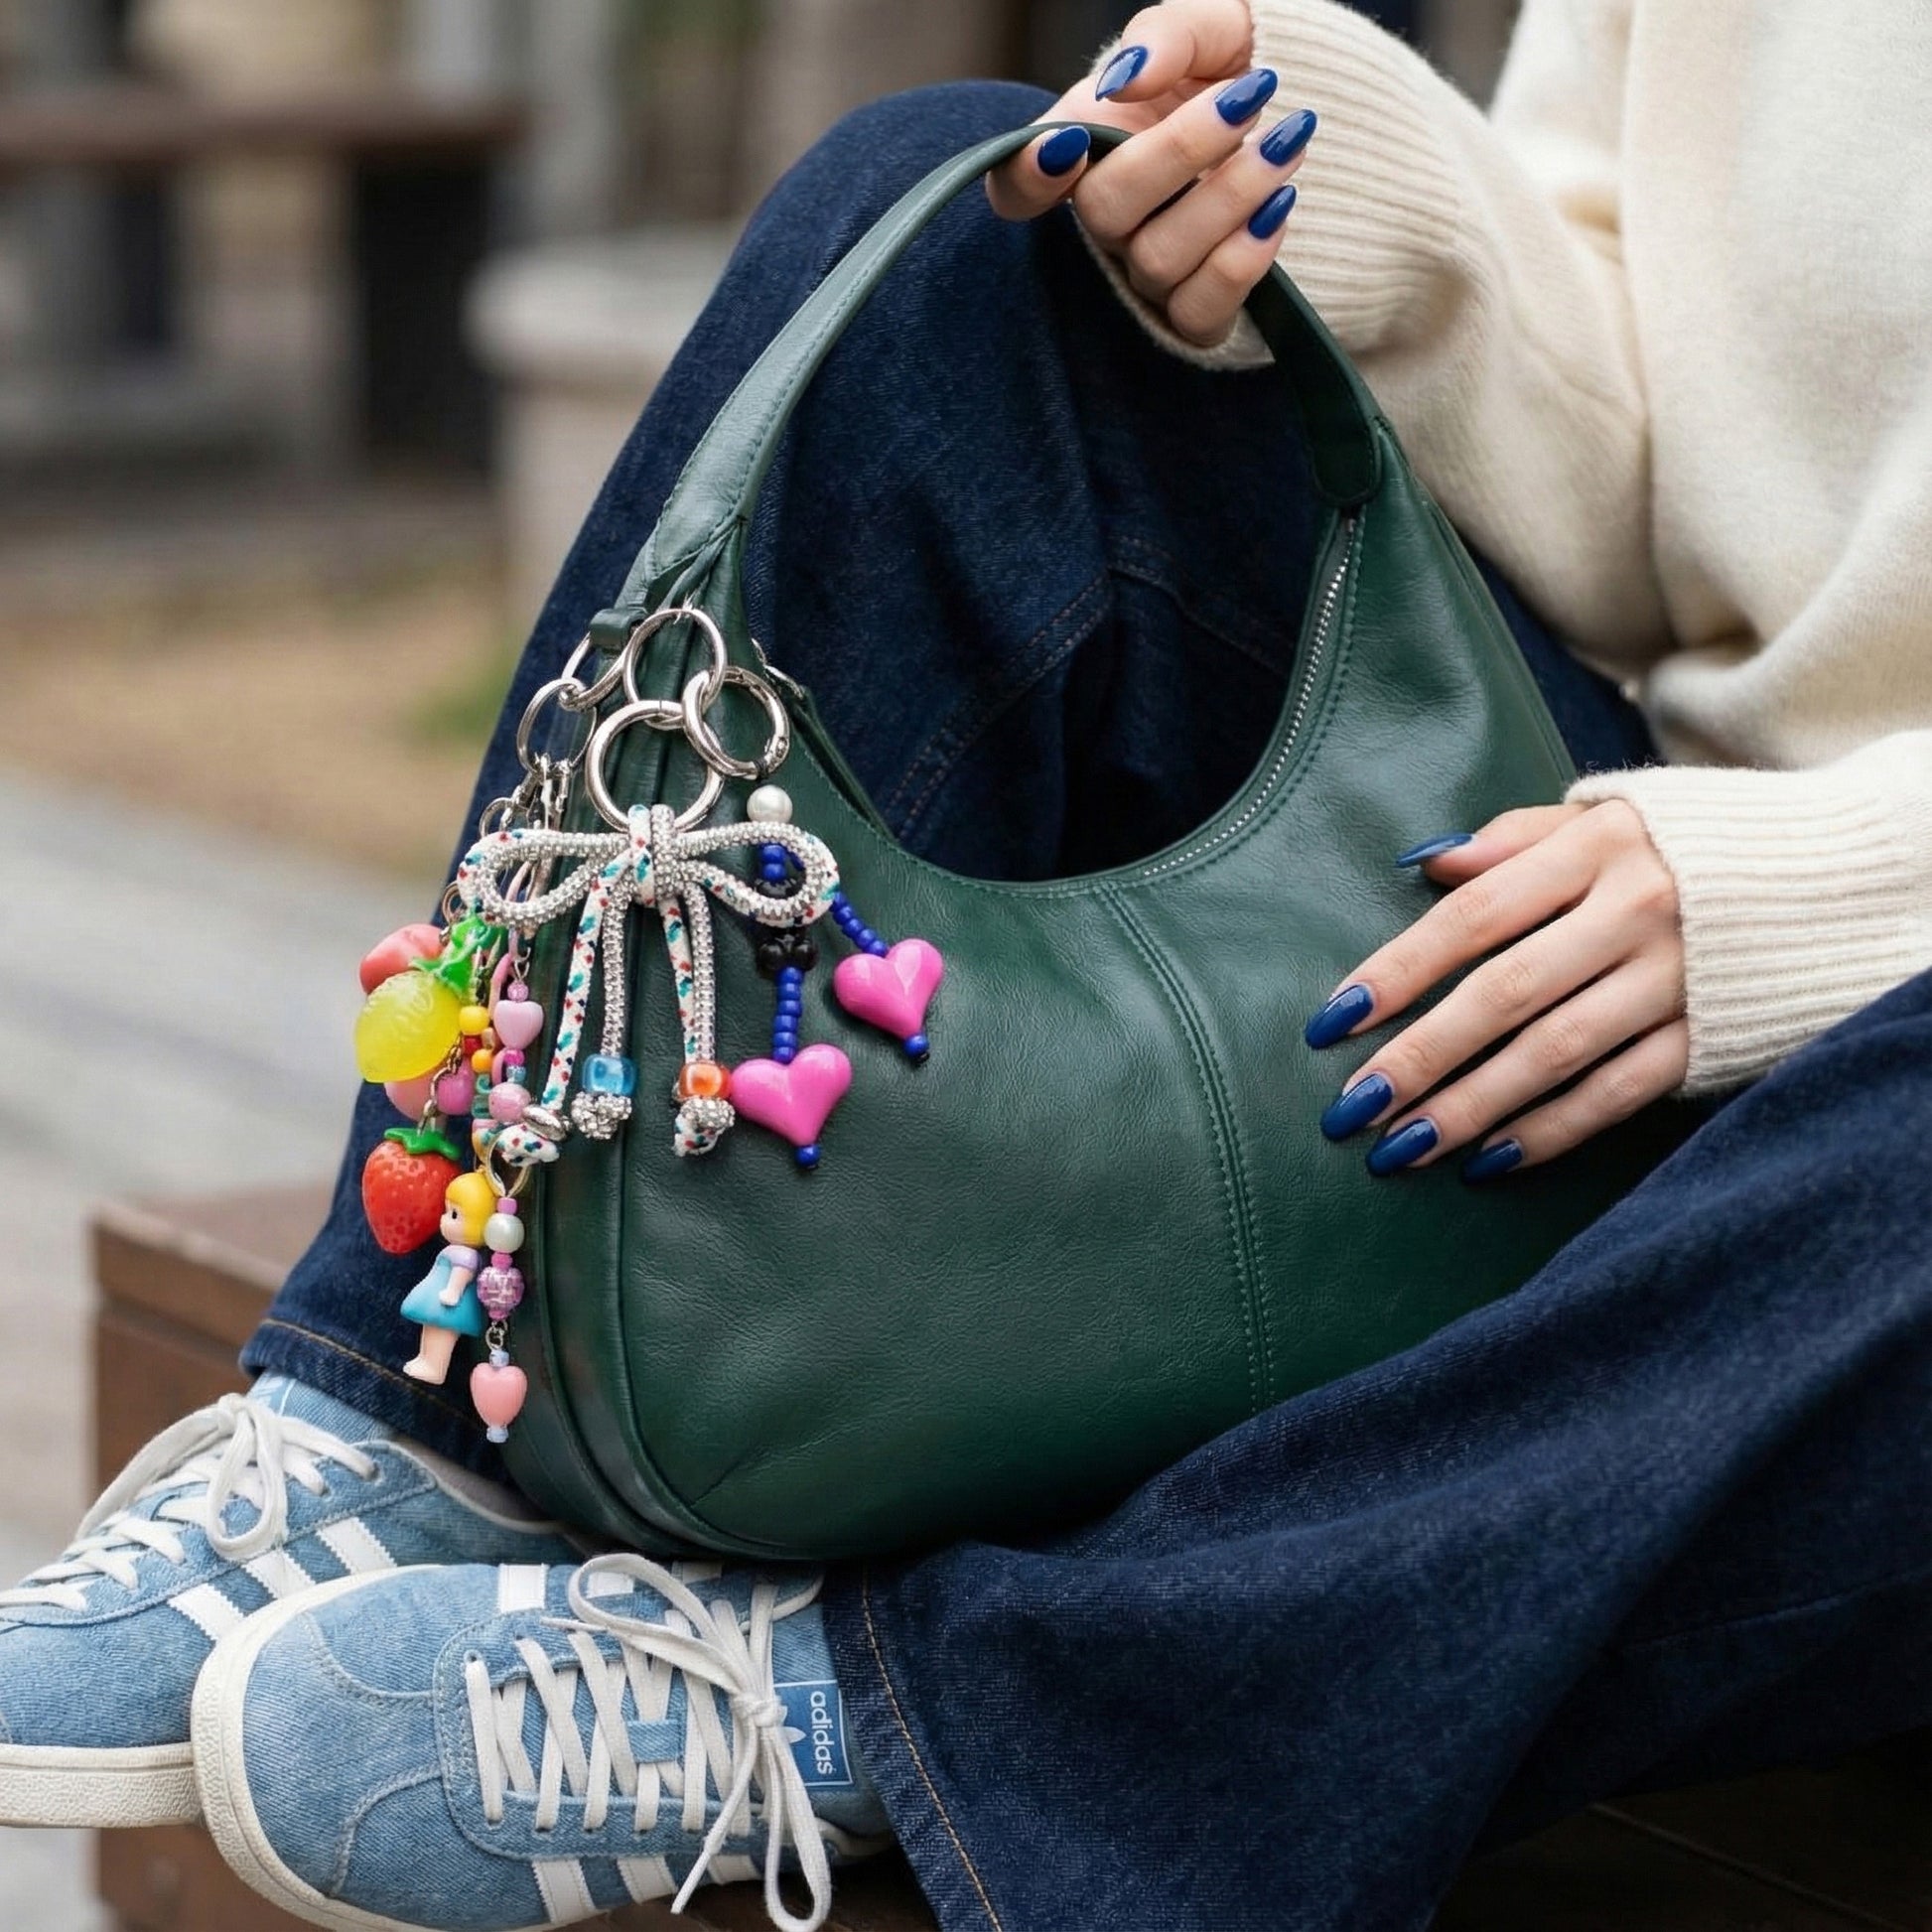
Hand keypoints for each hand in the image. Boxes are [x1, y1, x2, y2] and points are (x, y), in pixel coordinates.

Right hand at [985, 0, 1312, 347]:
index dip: (1025, 178)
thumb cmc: (1234, 68)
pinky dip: (1244, 258)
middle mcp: (1106, 220)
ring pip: (1159, 260)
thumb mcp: (1206, 27)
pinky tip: (1280, 204)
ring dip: (1231, 195)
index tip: (1067, 144)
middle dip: (1181, 150)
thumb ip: (1164, 35)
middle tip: (1249, 96)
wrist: (1306, 115)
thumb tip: (1127, 77)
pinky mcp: (1195, 316)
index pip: (1016, 188)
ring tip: (1288, 139)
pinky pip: (1200, 311)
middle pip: (1104, 211)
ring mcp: (1146, 275)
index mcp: (1085, 148)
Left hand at [1305, 803, 1687, 1175]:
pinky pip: (1614, 1094)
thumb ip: (1513, 838)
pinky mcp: (1708, 1036)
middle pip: (1504, 994)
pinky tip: (1487, 1160)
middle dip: (1418, 1057)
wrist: (1836, 877)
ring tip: (1400, 1148)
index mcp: (1595, 849)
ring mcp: (1676, 980)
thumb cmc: (1688, 849)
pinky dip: (1549, 1132)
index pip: (1473, 916)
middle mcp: (1634, 913)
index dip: (1398, 971)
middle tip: (1351, 1109)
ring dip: (1468, 1107)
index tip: (1334, 1022)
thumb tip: (1425, 864)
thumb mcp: (1606, 817)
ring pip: (1553, 1054)